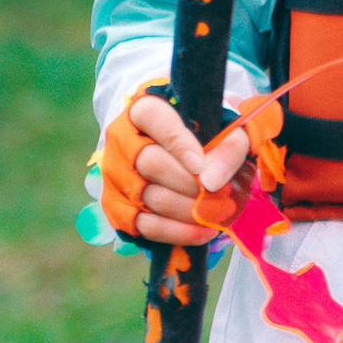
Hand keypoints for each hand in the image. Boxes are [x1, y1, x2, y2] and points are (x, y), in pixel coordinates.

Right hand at [103, 92, 254, 245]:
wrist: (184, 155)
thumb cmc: (206, 136)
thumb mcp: (227, 131)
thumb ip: (227, 147)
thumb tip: (210, 181)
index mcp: (143, 110)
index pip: (153, 118)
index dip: (177, 143)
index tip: (200, 166)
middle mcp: (121, 140)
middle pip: (149, 163)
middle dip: (188, 183)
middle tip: (220, 195)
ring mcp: (115, 175)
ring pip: (147, 197)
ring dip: (187, 210)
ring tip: (218, 214)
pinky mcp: (116, 207)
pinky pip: (144, 225)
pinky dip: (176, 232)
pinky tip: (202, 231)